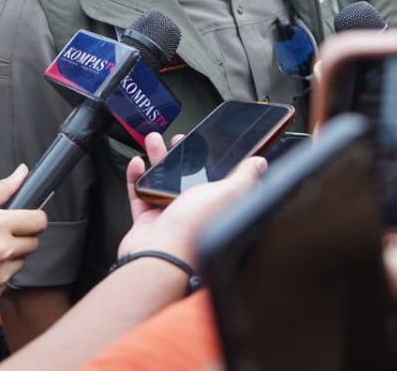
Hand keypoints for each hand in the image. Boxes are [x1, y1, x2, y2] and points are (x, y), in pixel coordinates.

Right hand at [119, 132, 266, 264]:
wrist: (160, 257)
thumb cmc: (194, 231)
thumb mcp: (227, 194)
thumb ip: (244, 177)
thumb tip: (260, 164)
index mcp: (217, 207)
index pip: (219, 179)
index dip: (212, 160)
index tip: (205, 143)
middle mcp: (195, 214)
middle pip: (188, 178)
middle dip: (182, 156)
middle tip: (177, 141)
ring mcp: (170, 219)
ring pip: (163, 182)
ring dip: (158, 160)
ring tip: (154, 141)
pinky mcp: (148, 223)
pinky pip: (140, 195)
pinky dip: (137, 178)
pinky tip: (138, 163)